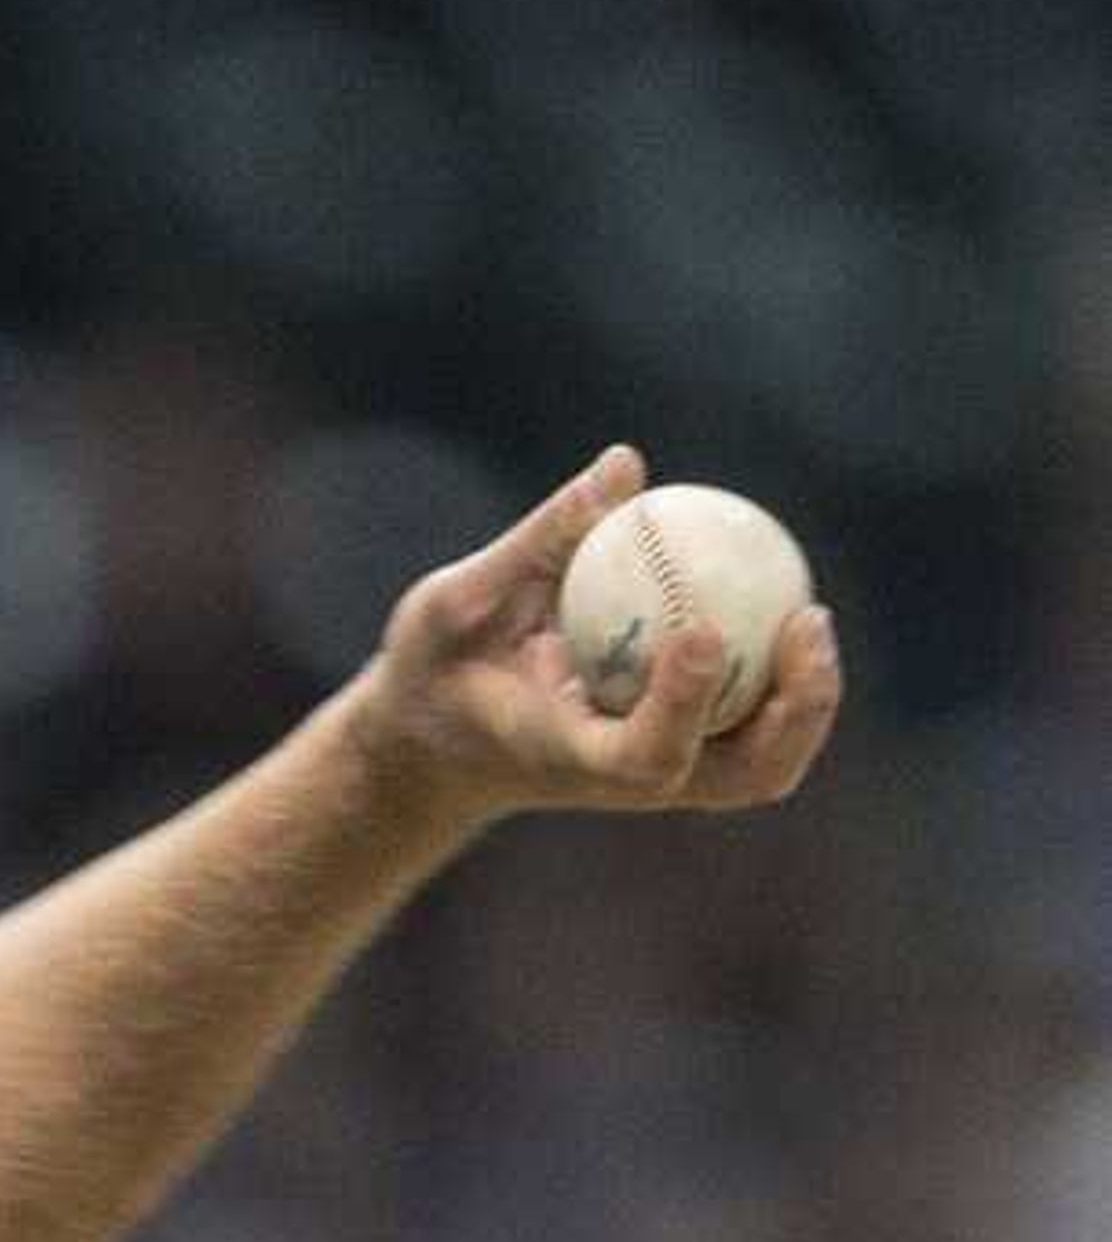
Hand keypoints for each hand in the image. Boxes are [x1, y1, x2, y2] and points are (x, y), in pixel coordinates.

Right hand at [350, 445, 841, 833]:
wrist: (433, 746)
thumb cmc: (435, 673)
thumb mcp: (451, 605)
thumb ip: (539, 542)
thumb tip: (622, 464)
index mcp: (567, 756)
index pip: (645, 755)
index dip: (687, 702)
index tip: (702, 629)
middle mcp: (625, 777)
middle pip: (743, 777)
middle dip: (795, 711)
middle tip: (806, 618)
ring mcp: (658, 771)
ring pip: (762, 763)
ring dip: (806, 701)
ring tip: (808, 616)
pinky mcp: (675, 750)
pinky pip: (752, 724)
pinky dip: (780, 676)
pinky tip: (780, 604)